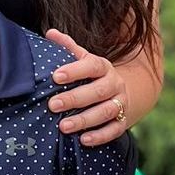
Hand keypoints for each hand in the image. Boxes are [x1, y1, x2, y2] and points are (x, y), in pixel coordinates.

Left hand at [46, 28, 130, 145]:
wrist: (123, 91)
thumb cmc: (93, 76)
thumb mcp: (84, 60)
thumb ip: (68, 47)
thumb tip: (50, 33)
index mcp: (103, 67)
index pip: (91, 66)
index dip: (75, 70)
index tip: (56, 76)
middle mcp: (114, 84)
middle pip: (97, 91)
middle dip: (75, 98)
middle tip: (53, 105)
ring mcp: (121, 103)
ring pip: (106, 111)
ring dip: (84, 120)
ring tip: (63, 126)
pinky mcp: (123, 121)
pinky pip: (114, 130)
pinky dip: (100, 136)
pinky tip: (83, 140)